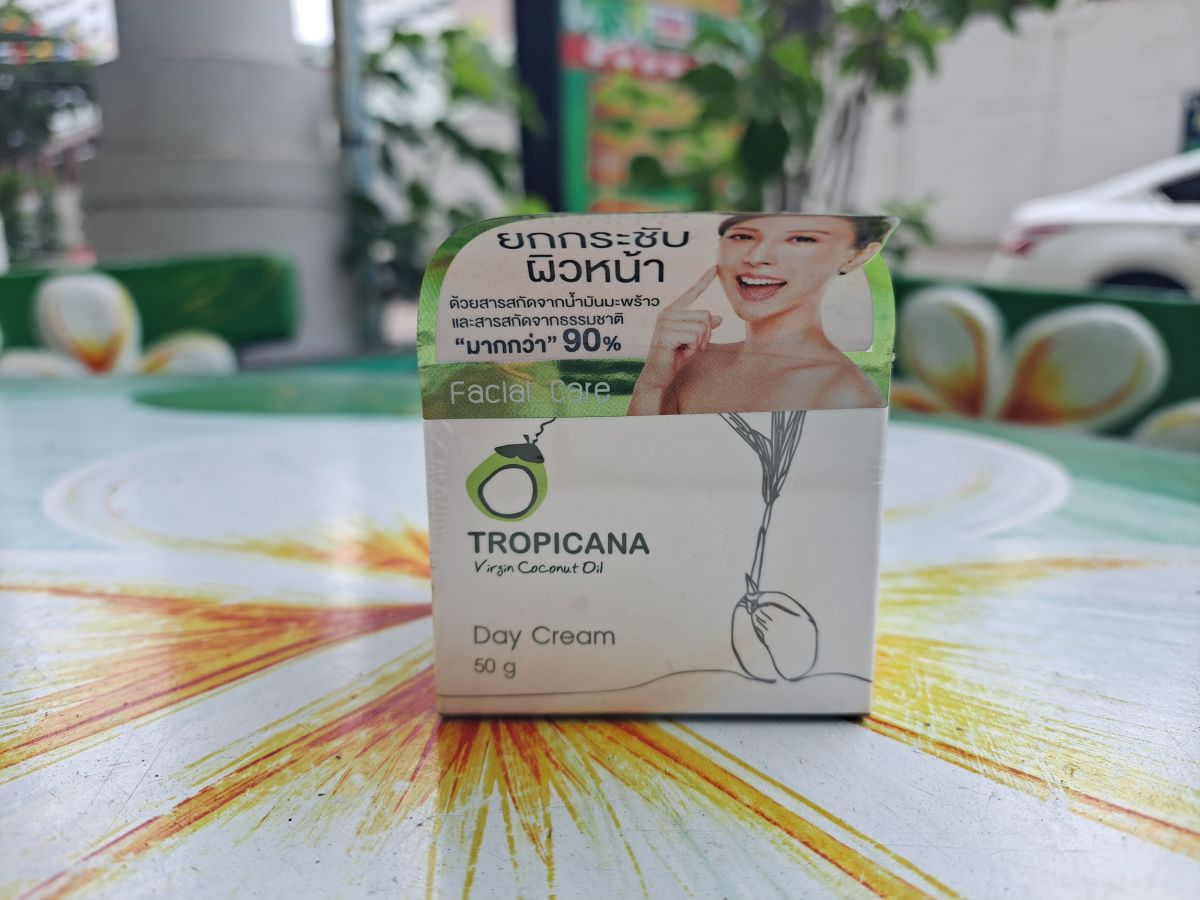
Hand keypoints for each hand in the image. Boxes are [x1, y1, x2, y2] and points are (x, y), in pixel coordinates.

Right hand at [638, 266, 720, 388]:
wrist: (658, 376)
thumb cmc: (675, 357)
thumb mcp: (694, 341)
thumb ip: (704, 328)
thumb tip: (719, 318)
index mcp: (673, 312)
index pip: (691, 293)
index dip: (704, 281)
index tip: (715, 267)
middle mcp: (667, 314)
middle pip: (705, 315)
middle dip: (706, 335)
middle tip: (693, 346)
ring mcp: (665, 323)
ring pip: (702, 327)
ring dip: (700, 343)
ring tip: (686, 349)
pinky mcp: (665, 334)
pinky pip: (694, 337)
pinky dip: (693, 348)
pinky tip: (681, 352)